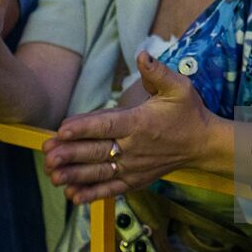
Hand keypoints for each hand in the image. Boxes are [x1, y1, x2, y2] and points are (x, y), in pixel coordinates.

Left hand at [42, 51, 212, 203]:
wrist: (203, 144)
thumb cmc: (188, 113)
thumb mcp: (178, 87)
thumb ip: (158, 72)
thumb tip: (142, 55)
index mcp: (140, 123)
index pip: (107, 125)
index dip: (83, 127)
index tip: (62, 129)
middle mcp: (134, 147)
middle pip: (97, 151)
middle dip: (71, 153)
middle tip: (47, 154)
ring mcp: (134, 167)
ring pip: (99, 172)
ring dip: (75, 175)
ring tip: (53, 176)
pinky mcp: (136, 180)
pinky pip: (110, 189)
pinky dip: (92, 194)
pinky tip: (72, 195)